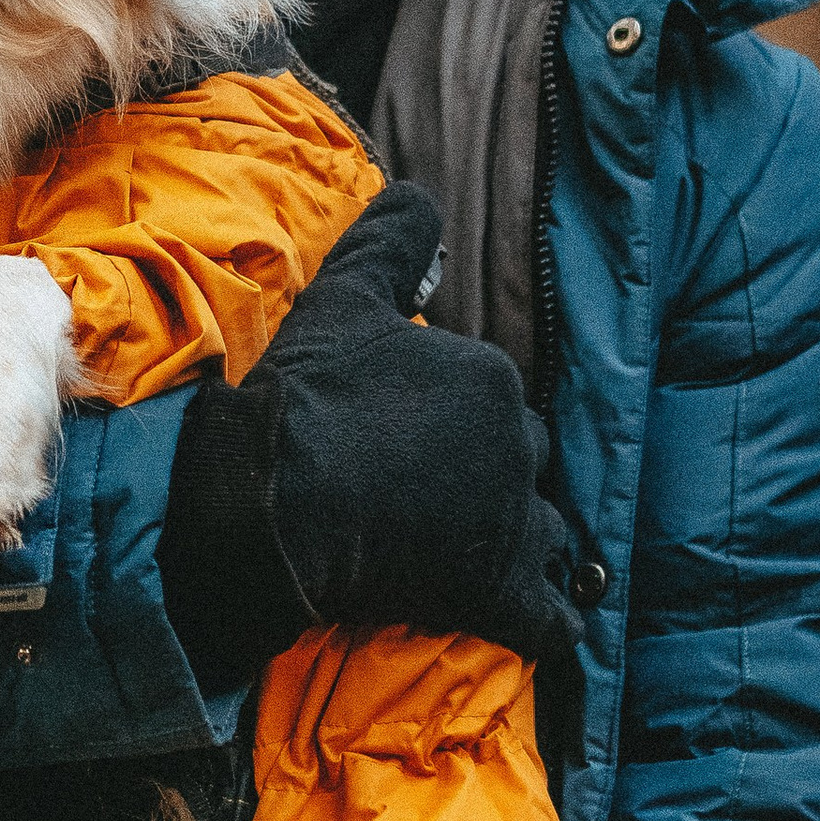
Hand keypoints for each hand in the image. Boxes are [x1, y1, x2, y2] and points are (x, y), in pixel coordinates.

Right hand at [160, 182, 578, 695]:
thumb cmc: (302, 403)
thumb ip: (391, 243)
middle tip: (427, 496)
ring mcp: (514, 522)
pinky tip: (536, 625)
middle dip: (488, 476)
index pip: (491, 399)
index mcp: (489, 375)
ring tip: (465, 556)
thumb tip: (422, 195)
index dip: (449, 420)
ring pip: (539, 532)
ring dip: (513, 543)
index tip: (402, 438)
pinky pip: (549, 616)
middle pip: (521, 460)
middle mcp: (517, 443)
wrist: (269, 503)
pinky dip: (546, 622)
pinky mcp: (501, 594)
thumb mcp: (341, 302)